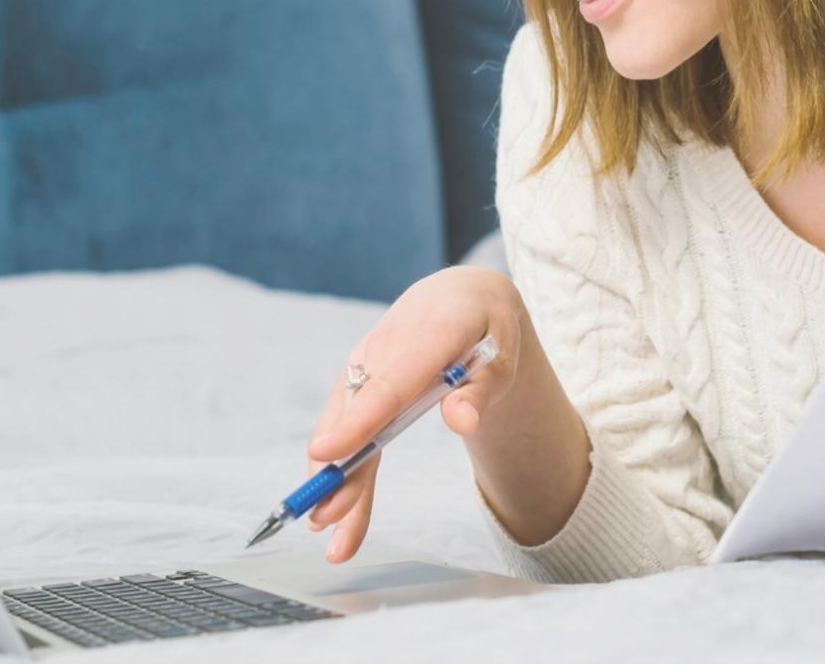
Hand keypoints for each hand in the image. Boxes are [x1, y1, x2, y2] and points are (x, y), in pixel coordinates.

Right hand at [302, 265, 525, 562]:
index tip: (326, 454)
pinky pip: (347, 426)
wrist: (458, 295)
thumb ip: (480, 390)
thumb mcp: (501, 355)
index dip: (357, 422)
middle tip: (323, 519)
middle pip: (357, 417)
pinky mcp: (359, 382)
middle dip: (338, 470)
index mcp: (423, 338)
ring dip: (332, 479)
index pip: (387, 387)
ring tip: (323, 530)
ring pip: (345, 426)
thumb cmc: (485, 328)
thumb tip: (460, 423)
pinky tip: (331, 504)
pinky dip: (338, 466)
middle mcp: (383, 350)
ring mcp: (365, 365)